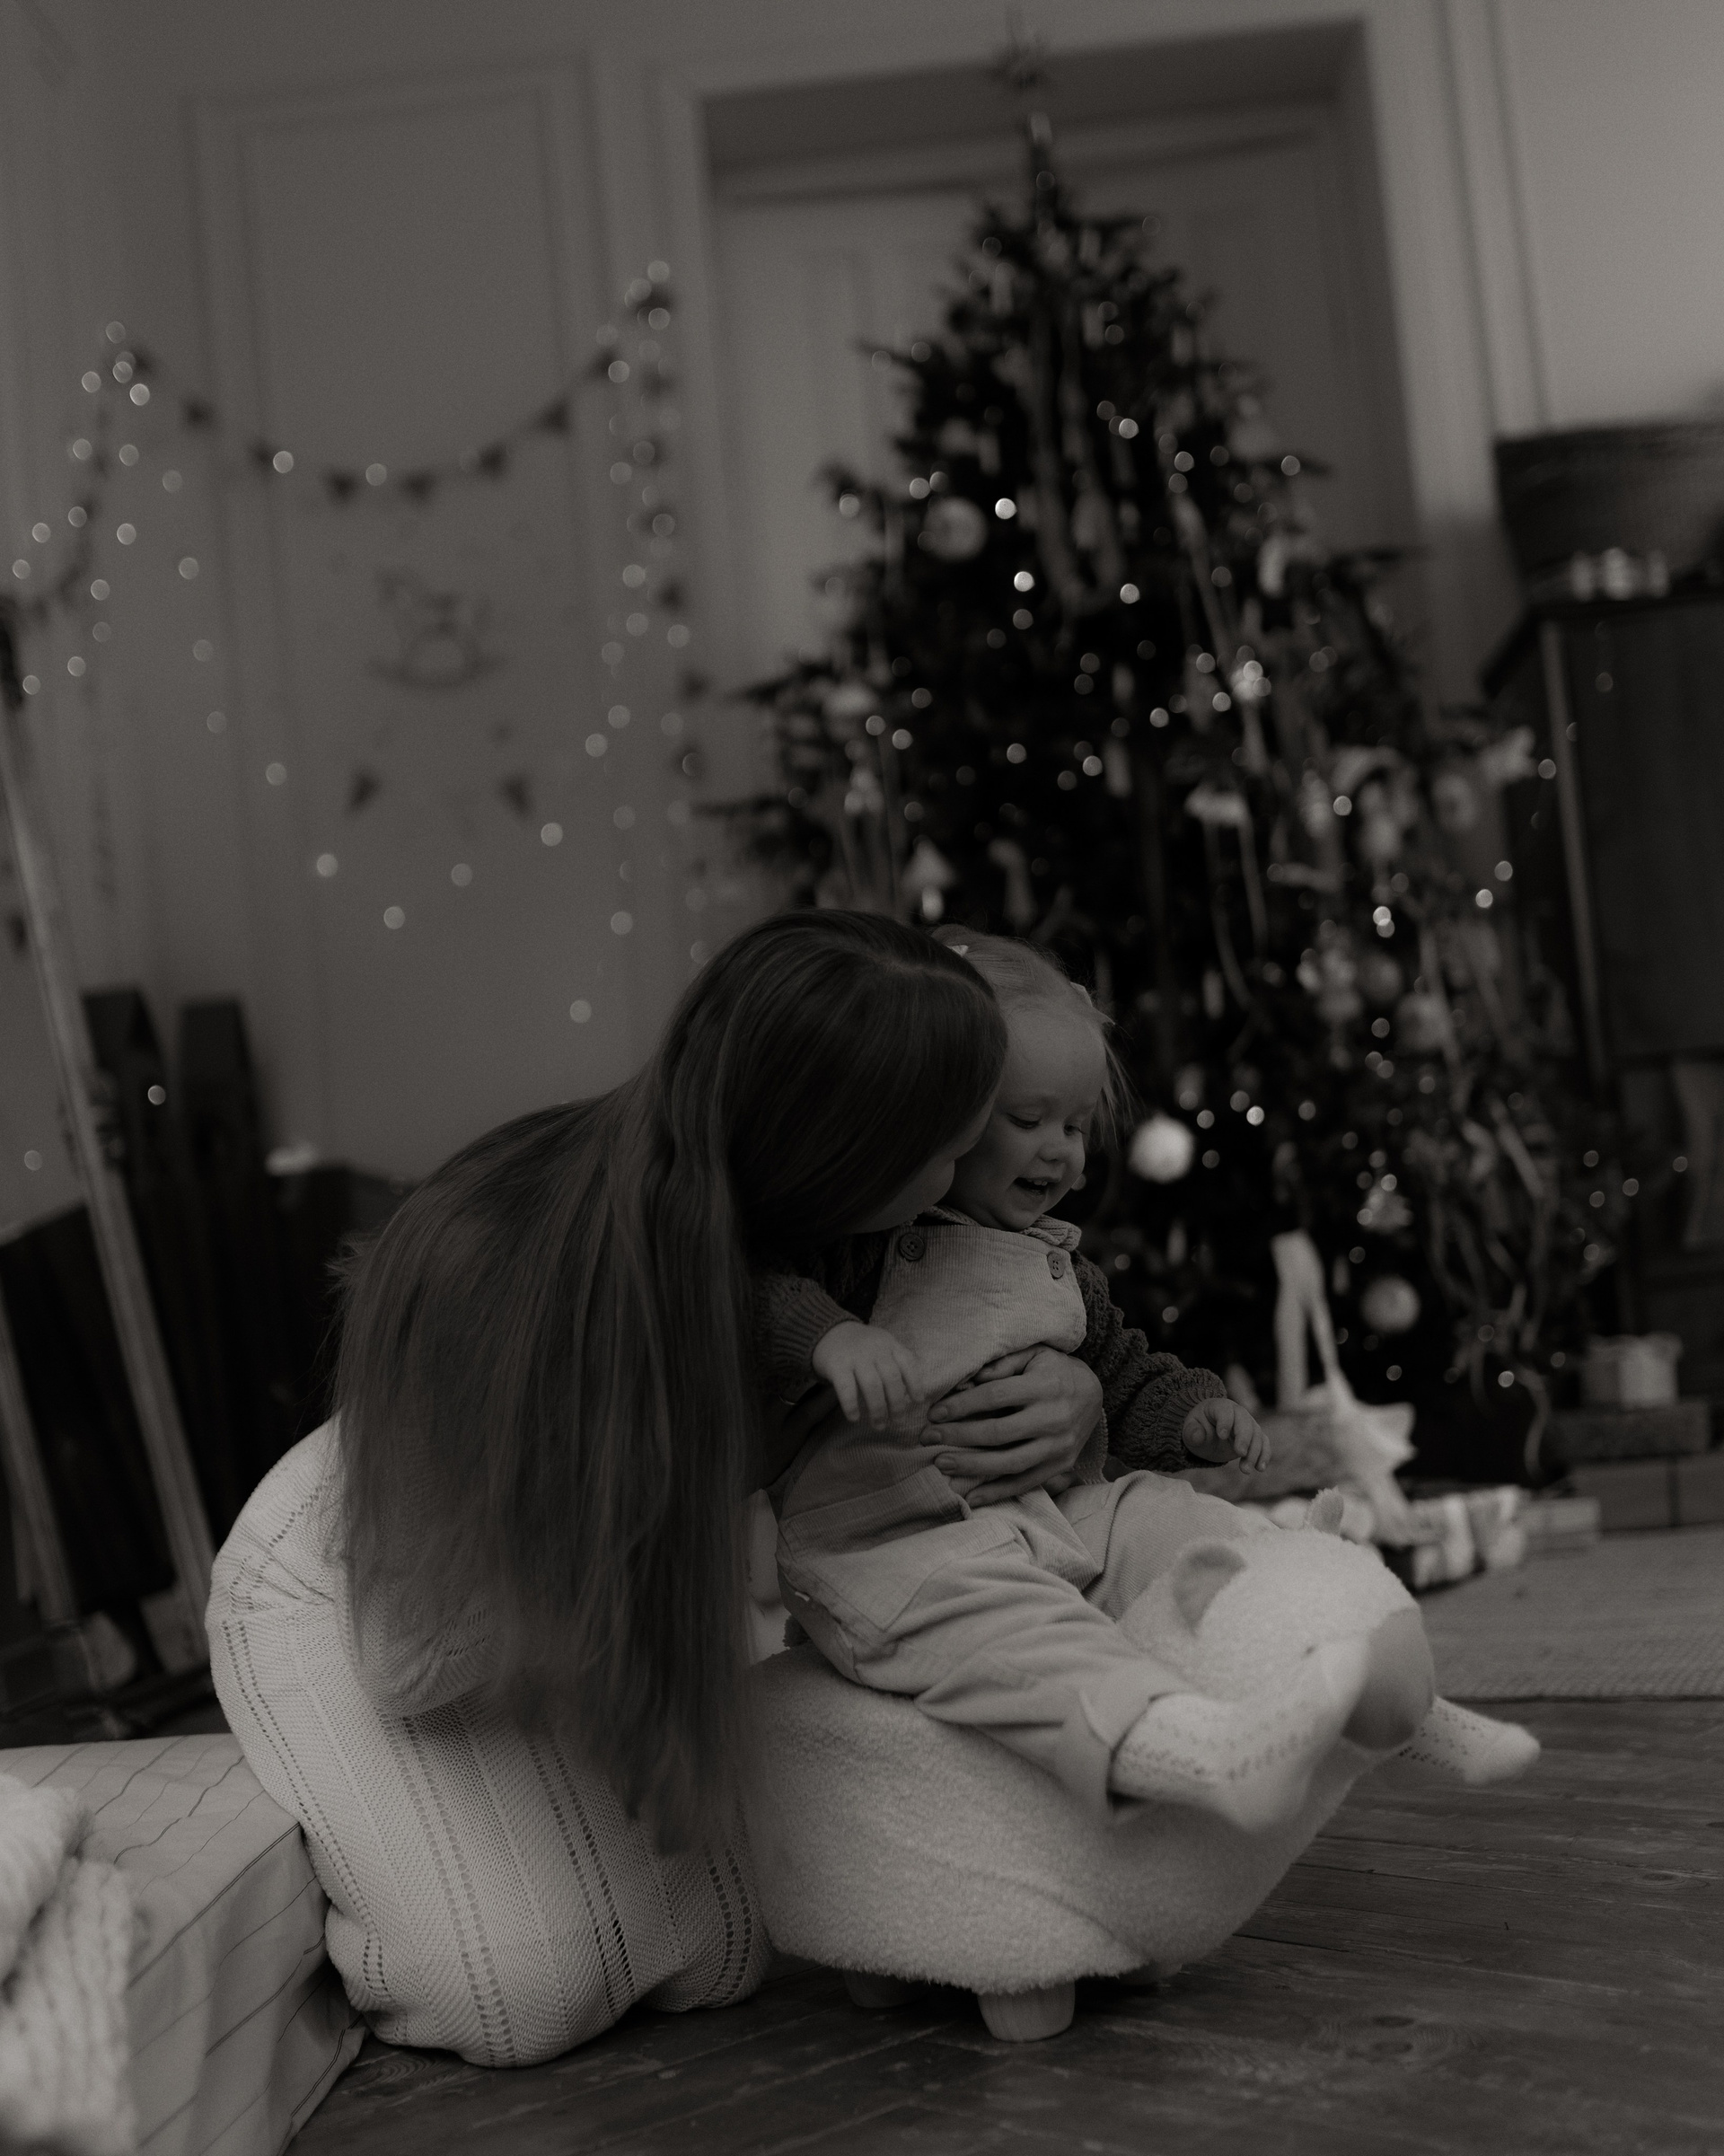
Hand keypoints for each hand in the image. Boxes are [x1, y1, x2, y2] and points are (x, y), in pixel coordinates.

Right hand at [811, 1321, 923, 1427]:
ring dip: (878, 1409)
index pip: (907, 1363)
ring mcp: (855, 1356)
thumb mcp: (882, 1346)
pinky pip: (846, 1388)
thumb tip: (911, 1395)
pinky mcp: (837, 1365)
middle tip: (898, 1422)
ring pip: (872, 1385)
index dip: (915, 1383)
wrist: (827, 1332)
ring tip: (879, 1426)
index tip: (918, 1401)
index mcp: (889, 1344)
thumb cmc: (860, 1347)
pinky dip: (851, 1405)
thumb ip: (896, 1363)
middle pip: (891, 1379)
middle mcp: (875, 1349)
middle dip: (897, 1404)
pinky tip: (854, 1418)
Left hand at [923, 1347, 1102, 1504]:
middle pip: (998, 1433)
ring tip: (942, 1465)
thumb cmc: (1054, 1370)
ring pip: (1010, 1463)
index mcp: (1045, 1386)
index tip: (935, 1413)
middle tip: (927, 1439)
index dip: (962, 1406)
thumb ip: (1002, 1365)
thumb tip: (967, 1382)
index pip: (995, 1397)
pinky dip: (997, 1493)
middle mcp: (1053, 1418)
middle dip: (958, 1437)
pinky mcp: (1060, 1466)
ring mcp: (1058, 1447)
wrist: (1095, 1394)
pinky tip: (970, 1498)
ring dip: (972, 1467)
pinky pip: (1025, 1483)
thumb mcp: (1034, 1354)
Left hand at [1182, 1396, 1270, 1472]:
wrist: (1207, 1433)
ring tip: (1245, 1470)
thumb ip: (1192, 1433)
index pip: (1225, 1411)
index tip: (1221, 1436)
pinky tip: (1260, 1468)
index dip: (1225, 1422)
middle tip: (1240, 1453)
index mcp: (1219, 1407)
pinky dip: (1264, 1455)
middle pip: (1245, 1422)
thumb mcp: (1190, 1431)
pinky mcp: (1255, 1437)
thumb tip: (1198, 1435)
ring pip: (1256, 1435)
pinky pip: (1264, 1443)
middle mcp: (1237, 1412)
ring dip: (1254, 1452)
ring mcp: (1248, 1424)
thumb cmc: (1199, 1429)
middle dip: (1244, 1438)